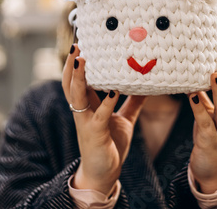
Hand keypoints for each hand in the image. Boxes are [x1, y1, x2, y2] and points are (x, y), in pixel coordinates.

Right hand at [62, 44, 146, 194]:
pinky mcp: (95, 134)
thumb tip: (145, 86)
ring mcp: (86, 122)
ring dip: (78, 77)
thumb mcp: (123, 119)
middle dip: (71, 63)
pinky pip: (99, 116)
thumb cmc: (110, 145)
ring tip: (82, 59)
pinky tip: (114, 91)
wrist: (104, 174)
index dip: (78, 62)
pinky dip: (106, 103)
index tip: (83, 42)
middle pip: (70, 83)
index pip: (79, 79)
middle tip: (76, 44)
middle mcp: (83, 111)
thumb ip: (132, 102)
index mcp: (88, 105)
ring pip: (77, 95)